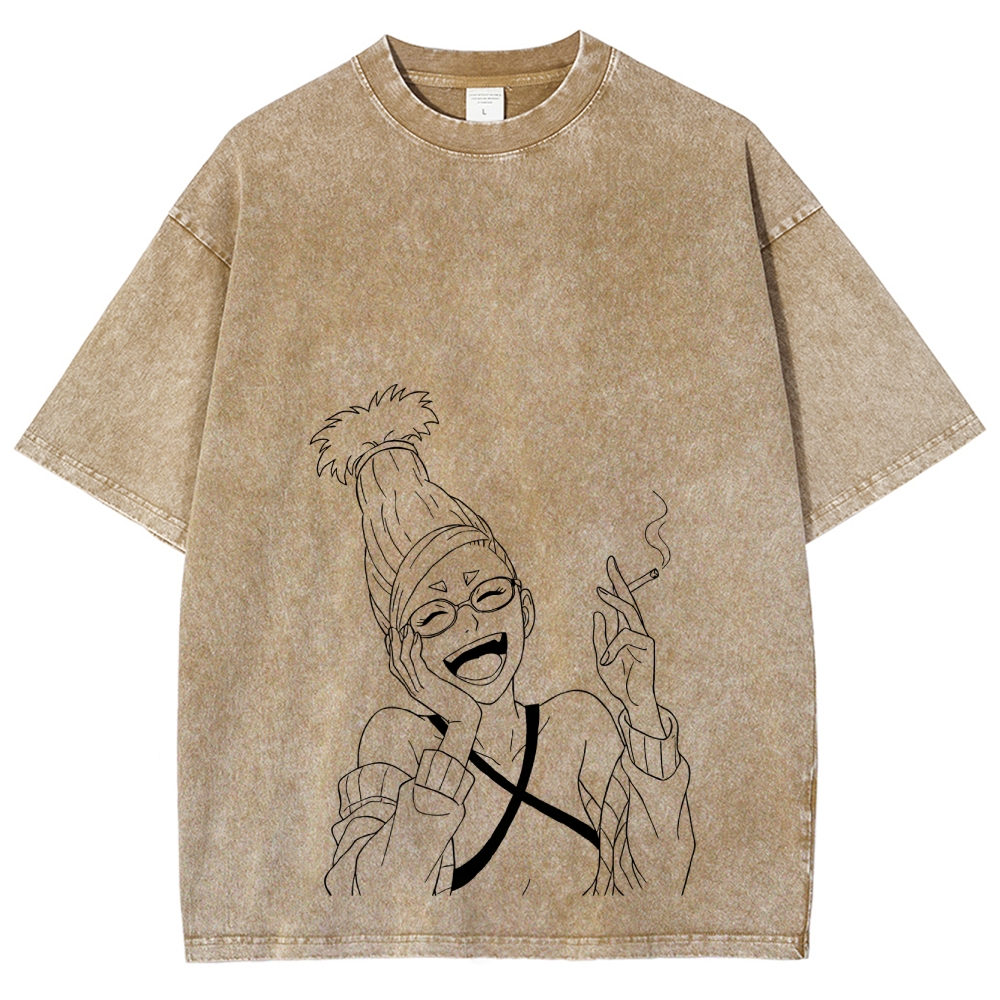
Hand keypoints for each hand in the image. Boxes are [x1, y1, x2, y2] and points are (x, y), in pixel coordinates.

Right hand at [387, 624, 481, 726]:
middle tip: (392, 629)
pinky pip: (417, 663)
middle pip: (395, 665)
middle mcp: (413, 689)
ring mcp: (419, 688)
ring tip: (404, 628)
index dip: (391, 653)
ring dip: (402, 643)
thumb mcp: (438, 692)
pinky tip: (416, 637)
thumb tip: (428, 671)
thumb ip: (430, 682)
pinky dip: (415, 648)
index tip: (391, 638)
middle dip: (393, 646)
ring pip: (403, 663)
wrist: (463, 717)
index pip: (396, 670)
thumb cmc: (455, 705)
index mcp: (413, 691)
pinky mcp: (428, 684)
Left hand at [592, 555, 665, 738]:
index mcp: (626, 632)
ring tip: (600, 590)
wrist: (633, 701)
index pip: (621, 604)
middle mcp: (636, 631)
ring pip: (628, 612)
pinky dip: (611, 648)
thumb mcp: (602, 657)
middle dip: (619, 580)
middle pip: (628, 600)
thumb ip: (601, 637)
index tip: (609, 566)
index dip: (615, 586)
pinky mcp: (647, 647)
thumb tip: (599, 613)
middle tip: (610, 561)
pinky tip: (606, 661)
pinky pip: (625, 637)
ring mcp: (644, 638)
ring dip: (614, 599)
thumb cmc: (620, 681)